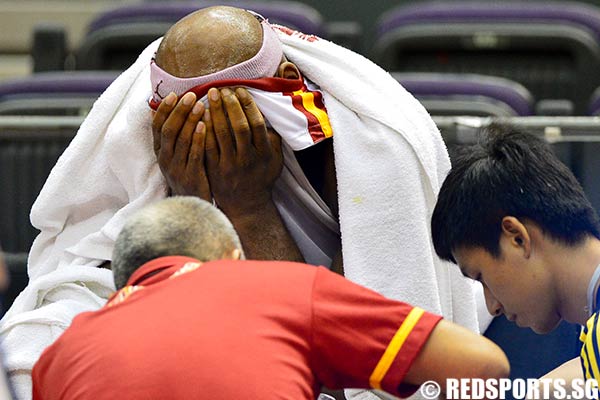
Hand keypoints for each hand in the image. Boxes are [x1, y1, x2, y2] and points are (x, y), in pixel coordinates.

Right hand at [151, 91, 210, 200]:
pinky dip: (198, 138)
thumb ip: (173, 135)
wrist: (194, 205)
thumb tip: (161, 108)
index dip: (164, 110)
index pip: (157, 126)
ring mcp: (177, 168)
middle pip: (168, 130)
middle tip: (191, 95)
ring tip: (200, 105)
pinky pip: (194, 154)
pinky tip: (205, 125)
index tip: (173, 94)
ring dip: (190, 120)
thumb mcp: (176, 156)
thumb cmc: (188, 174)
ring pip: (181, 140)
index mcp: (160, 152)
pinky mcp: (191, 176)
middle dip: (179, 111)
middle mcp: (165, 159)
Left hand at [204, 87, 282, 216]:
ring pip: (222, 134)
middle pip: (239, 126)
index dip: (248, 105)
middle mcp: (248, 159)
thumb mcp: (275, 160)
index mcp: (265, 153)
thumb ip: (273, 139)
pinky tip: (201, 115)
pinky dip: (204, 129)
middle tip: (223, 89)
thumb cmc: (261, 177)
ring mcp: (231, 165)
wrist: (247, 205)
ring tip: (210, 95)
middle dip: (230, 105)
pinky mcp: (215, 170)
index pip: (256, 124)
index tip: (240, 90)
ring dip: (216, 112)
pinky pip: (208, 146)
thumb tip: (268, 115)